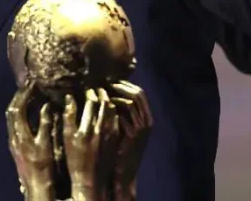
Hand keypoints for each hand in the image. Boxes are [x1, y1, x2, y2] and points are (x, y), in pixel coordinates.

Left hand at [6, 83, 54, 200]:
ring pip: (12, 116)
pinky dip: (22, 112)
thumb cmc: (42, 166)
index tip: (32, 85)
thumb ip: (45, 123)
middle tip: (29, 86)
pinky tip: (31, 111)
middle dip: (19, 96)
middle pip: (11, 111)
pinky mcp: (15, 145)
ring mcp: (13, 141)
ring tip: (30, 94)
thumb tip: (46, 106)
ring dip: (19, 103)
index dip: (24, 95)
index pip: (17, 109)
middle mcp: (13, 136)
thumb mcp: (46, 143)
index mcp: (20, 134)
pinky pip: (15, 122)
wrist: (35, 186)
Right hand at [63, 88, 118, 200]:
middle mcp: (99, 130)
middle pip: (104, 104)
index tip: (88, 89)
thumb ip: (69, 116)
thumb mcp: (67, 137)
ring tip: (105, 95)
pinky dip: (113, 111)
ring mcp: (109, 134)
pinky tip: (110, 109)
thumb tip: (69, 97)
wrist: (90, 178)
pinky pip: (116, 119)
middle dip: (101, 93)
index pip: (91, 103)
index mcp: (85, 129)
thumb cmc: (75, 158)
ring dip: (108, 100)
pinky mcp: (115, 138)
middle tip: (98, 88)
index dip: (90, 93)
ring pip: (112, 110)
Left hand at [109, 81, 152, 200]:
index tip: (112, 80)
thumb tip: (112, 92)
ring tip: (104, 94)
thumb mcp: (126, 127)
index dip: (126, 85)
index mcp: (147, 117)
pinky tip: (103, 109)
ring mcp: (142, 128)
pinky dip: (114, 109)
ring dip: (116, 96)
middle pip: (138, 94)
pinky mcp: (133, 135)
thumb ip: (123, 111)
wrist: (124, 171)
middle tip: (108, 83)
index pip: (140, 93)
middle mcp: (148, 121)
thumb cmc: (121, 148)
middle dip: (122, 87)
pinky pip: (123, 115)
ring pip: (130, 103)